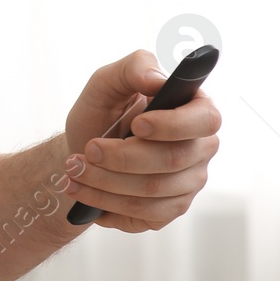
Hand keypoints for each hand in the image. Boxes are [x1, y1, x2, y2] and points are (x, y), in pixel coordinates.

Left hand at [62, 50, 220, 231]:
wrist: (82, 151)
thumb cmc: (102, 112)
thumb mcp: (107, 82)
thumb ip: (133, 67)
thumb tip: (157, 79)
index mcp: (194, 109)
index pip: (206, 119)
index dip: (172, 125)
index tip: (136, 124)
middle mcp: (200, 148)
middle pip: (172, 159)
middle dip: (122, 156)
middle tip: (88, 149)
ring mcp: (189, 182)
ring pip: (153, 190)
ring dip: (105, 180)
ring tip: (73, 169)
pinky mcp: (171, 209)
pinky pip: (145, 212)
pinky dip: (105, 201)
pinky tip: (81, 190)